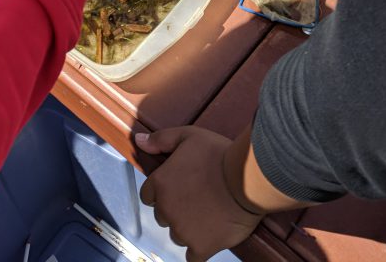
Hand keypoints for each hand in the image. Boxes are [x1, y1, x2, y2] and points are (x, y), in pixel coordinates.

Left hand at [138, 127, 262, 260]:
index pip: (148, 195)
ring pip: (177, 235)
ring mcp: (182, 231)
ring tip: (208, 213)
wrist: (246, 179)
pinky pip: (192, 256)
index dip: (163, 191)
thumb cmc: (218, 154)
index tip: (179, 186)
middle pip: (163, 216)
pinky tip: (210, 236)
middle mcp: (166, 209)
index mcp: (160, 183)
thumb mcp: (188, 136)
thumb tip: (138, 141)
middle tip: (197, 198)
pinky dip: (199, 248)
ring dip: (188, 227)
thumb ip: (160, 139)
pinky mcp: (200, 247)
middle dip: (175, 208)